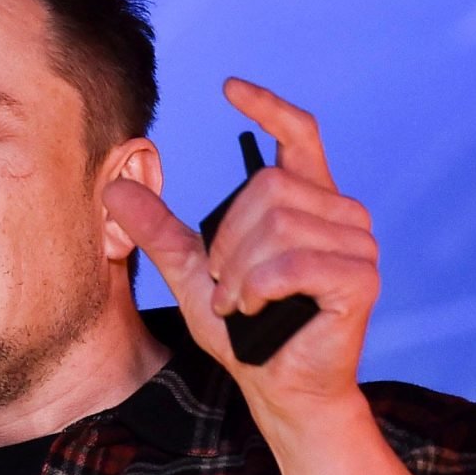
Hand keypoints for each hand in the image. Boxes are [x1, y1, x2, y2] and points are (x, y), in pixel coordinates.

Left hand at [103, 78, 377, 421]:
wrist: (278, 386)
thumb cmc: (246, 331)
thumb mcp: (192, 274)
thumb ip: (160, 231)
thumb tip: (115, 186)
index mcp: (308, 202)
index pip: (298, 135)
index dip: (269, 107)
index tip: (229, 87)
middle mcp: (341, 214)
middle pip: (268, 188)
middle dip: (228, 239)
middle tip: (225, 284)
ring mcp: (358, 245)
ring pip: (279, 224)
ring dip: (241, 271)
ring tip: (239, 301)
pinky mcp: (360, 278)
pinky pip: (294, 262)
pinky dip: (259, 287)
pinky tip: (253, 306)